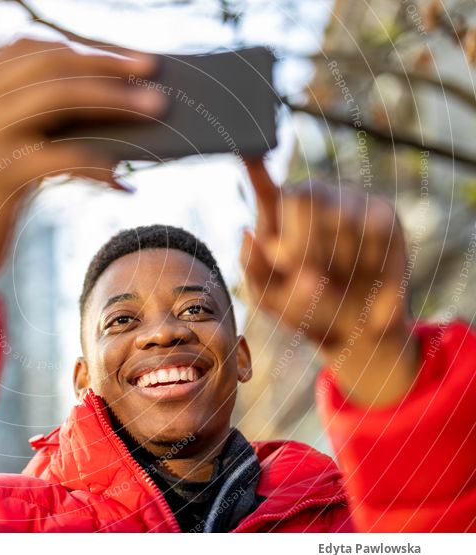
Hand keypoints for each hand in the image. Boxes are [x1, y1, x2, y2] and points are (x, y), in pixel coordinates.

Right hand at [0, 38, 163, 362]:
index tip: (130, 57)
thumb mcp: (6, 150)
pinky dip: (97, 163)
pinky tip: (122, 180)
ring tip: (154, 110)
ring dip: (113, 100)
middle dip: (108, 65)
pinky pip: (58, 155)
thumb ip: (36, 121)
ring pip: (57, 97)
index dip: (86, 48)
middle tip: (154, 71)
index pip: (34, 48)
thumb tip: (112, 100)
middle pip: (50, 64)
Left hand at [241, 159, 418, 405]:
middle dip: (302, 245)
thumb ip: (252, 269)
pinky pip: (374, 231)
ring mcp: (349, 202)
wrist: (356, 332)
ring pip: (341, 218)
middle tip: (307, 279)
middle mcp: (312, 198)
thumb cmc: (305, 308)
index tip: (246, 148)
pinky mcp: (383, 215)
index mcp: (276, 218)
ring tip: (337, 282)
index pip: (263, 184)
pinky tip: (365, 280)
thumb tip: (248, 232)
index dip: (255, 166)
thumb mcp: (270, 298)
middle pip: (302, 197)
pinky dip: (368, 265)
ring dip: (337, 263)